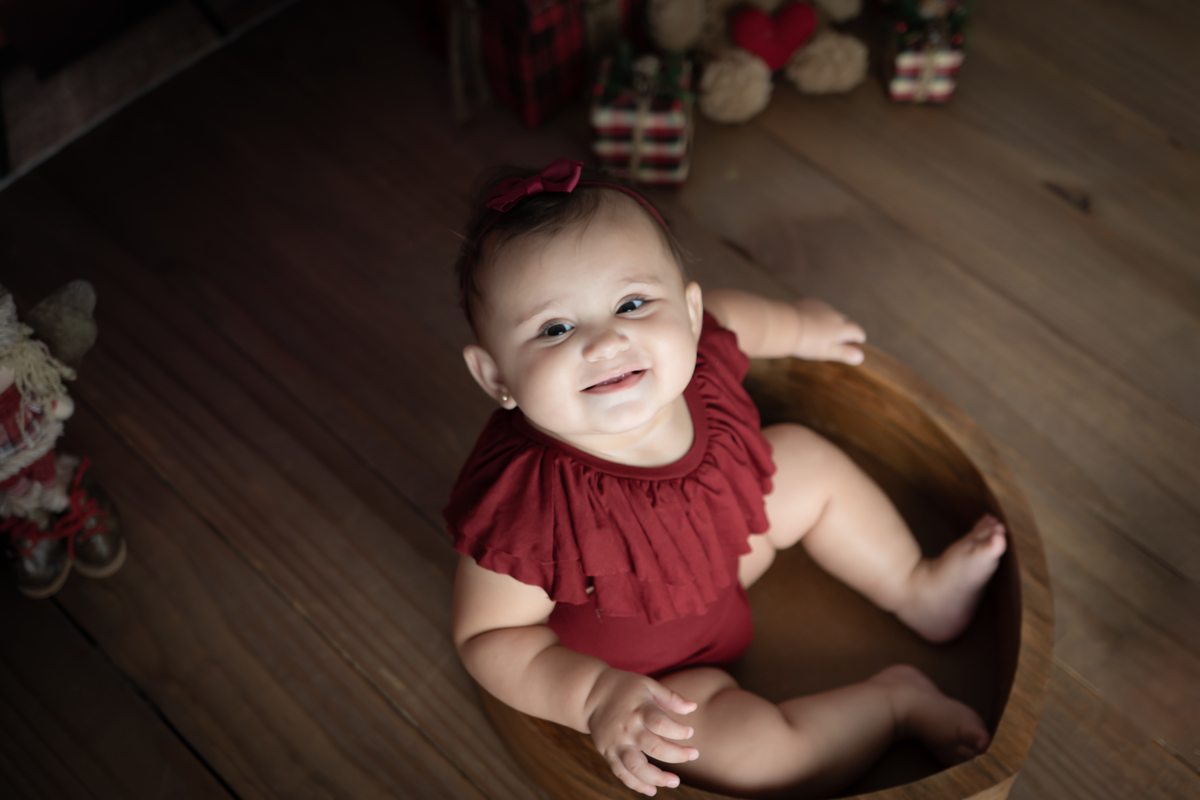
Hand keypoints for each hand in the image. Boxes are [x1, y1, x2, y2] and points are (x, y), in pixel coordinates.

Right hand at [586, 669, 698, 795]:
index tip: (690, 732)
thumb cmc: (624, 687)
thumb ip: (670, 697)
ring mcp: (616, 743)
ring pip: (636, 767)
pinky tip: (652, 790)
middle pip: (653, 747)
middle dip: (677, 755)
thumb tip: (693, 707)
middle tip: (693, 754)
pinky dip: (636, 784)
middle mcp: (627, 728)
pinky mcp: (607, 753)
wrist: (590, 694)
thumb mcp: (648, 684)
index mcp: (638, 709)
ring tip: (674, 781)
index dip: (679, 731)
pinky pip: (621, 773)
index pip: (660, 723)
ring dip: (657, 777)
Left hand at [792, 298, 865, 364]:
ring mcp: (823, 307)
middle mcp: (835, 315)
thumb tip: (860, 357)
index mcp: (842, 328)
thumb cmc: (808, 342)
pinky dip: (819, 316)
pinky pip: (819, 309)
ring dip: (832, 321)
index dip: (859, 337)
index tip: (858, 342)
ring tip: (823, 332)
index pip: (857, 331)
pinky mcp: (811, 303)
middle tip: (841, 339)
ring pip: (832, 314)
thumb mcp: (827, 352)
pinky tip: (810, 322)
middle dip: (846, 329)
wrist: (786, 325)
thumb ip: (844, 353)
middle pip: (847, 321)